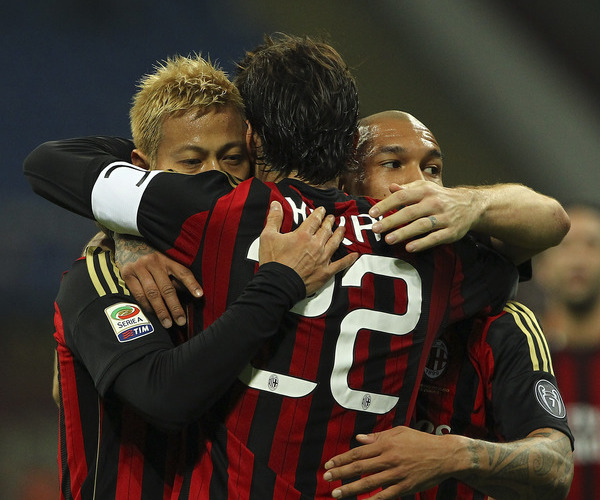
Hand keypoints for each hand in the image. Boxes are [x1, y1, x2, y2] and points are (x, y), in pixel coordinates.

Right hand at [114, 234, 202, 328]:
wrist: (128, 240)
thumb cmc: (152, 254)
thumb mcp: (165, 258)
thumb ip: (174, 275)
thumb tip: (187, 294)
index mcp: (167, 258)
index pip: (183, 272)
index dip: (192, 284)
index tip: (200, 295)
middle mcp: (154, 262)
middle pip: (167, 288)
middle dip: (175, 307)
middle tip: (181, 321)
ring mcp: (140, 267)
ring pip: (153, 294)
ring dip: (161, 311)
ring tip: (168, 323)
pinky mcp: (127, 273)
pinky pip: (138, 294)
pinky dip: (147, 306)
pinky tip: (153, 314)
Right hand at [259, 201, 357, 295]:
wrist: (278, 284)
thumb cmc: (273, 261)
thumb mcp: (268, 236)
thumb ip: (274, 219)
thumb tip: (276, 203)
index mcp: (303, 235)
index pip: (314, 220)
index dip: (319, 213)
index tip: (322, 210)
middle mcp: (316, 245)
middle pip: (326, 230)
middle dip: (329, 222)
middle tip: (332, 218)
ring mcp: (323, 259)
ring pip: (334, 243)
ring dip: (339, 235)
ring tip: (342, 229)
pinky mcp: (326, 272)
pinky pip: (341, 264)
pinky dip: (348, 259)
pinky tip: (355, 255)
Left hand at [323, 426, 458, 498]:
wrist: (445, 455)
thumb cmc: (421, 441)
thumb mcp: (399, 432)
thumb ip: (378, 437)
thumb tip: (359, 439)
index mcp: (386, 444)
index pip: (358, 452)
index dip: (342, 458)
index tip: (329, 463)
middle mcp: (389, 458)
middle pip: (360, 467)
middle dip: (341, 473)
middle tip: (326, 478)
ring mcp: (397, 474)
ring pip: (369, 482)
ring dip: (351, 488)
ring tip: (336, 493)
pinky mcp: (405, 487)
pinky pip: (386, 495)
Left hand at [369, 181, 480, 251]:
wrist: (470, 205)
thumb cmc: (440, 197)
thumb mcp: (425, 189)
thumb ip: (407, 189)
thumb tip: (391, 187)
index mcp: (425, 191)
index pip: (402, 196)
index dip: (386, 204)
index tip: (373, 213)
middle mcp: (434, 203)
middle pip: (410, 212)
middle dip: (391, 221)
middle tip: (376, 229)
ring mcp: (443, 218)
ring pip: (421, 226)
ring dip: (404, 233)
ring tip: (388, 239)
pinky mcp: (450, 232)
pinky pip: (435, 238)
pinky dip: (422, 243)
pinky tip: (409, 248)